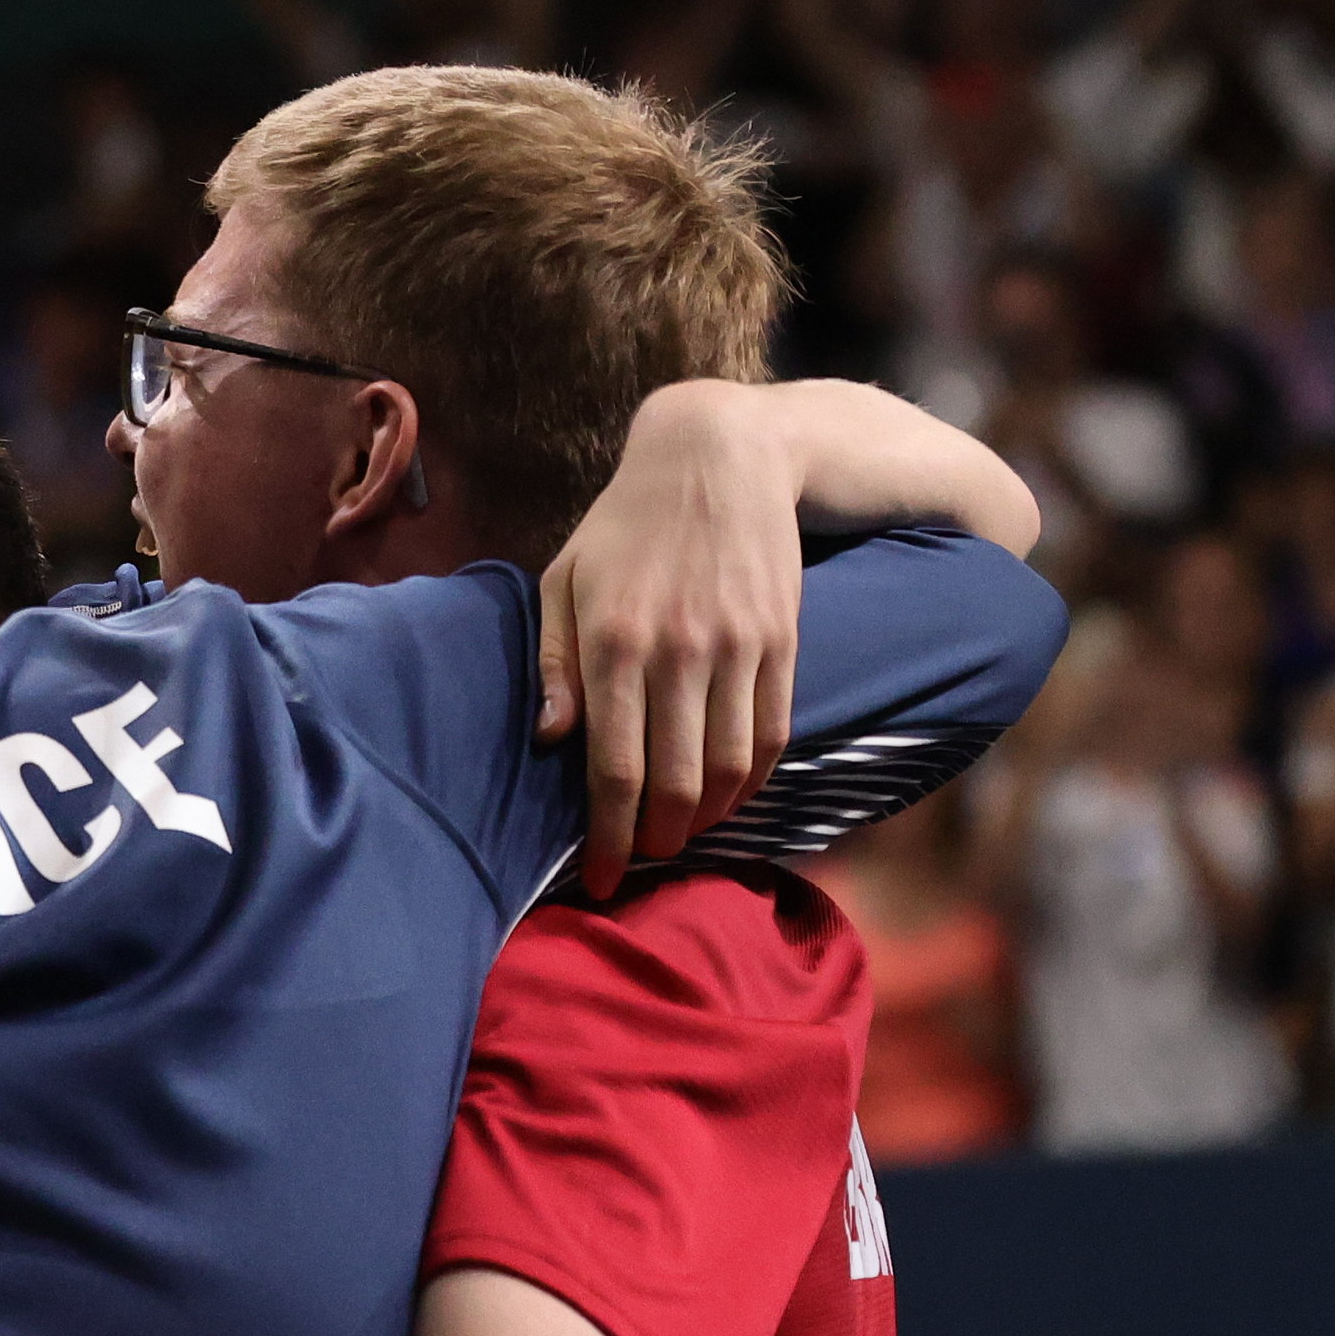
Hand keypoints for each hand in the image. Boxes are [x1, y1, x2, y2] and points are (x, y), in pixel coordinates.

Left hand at [535, 381, 799, 893]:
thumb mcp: (567, 578)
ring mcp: (736, 648)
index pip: (613, 767)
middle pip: (676, 783)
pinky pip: (772, 735)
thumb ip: (555, 661)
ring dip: (708, 819)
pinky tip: (728, 796)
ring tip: (684, 834)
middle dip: (658, 840)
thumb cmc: (626, 526)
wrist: (719, 457)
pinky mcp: (782, 642)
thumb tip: (552, 739)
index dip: (609, 836)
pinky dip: (752, 781)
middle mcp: (677, 651)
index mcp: (613, 640)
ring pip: (730, 769)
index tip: (602, 877)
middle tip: (643, 859)